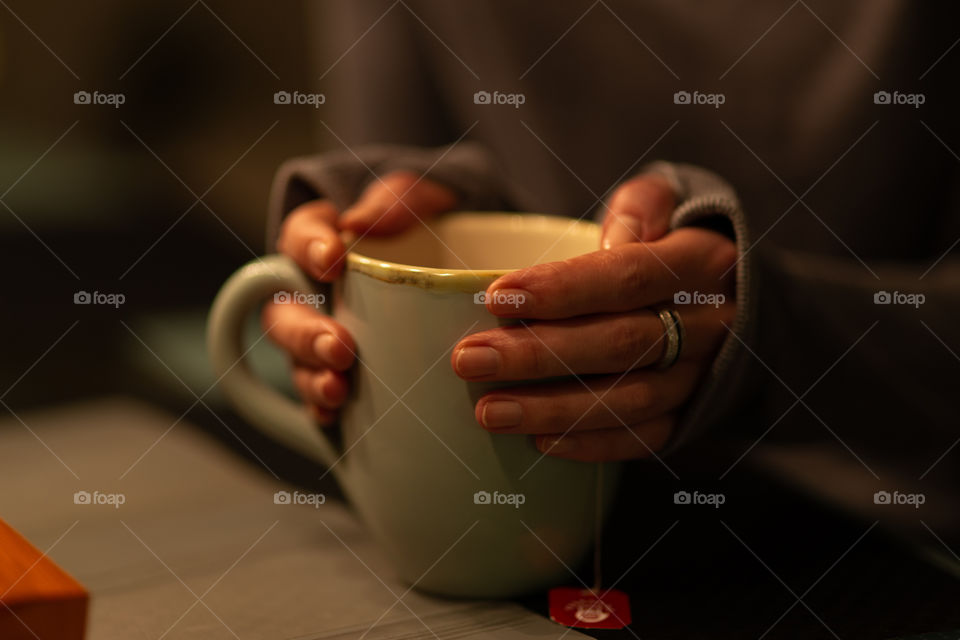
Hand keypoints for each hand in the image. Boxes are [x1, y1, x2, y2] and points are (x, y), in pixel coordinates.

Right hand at [263, 171, 457, 423]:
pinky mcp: (342, 371)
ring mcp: (323, 336)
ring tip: (337, 389)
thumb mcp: (425, 199)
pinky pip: (320, 395)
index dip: (308, 249)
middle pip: (287, 313)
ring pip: (297, 360)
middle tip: (340, 346)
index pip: (298, 237)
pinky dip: (322, 409)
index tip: (333, 261)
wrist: (460, 258)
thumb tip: (360, 221)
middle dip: (306, 334)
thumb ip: (398, 200)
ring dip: (312, 377)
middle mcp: (312, 293)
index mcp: (323, 239)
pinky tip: (335, 418)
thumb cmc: (432, 224)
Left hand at [450, 174, 736, 460]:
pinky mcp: (691, 415)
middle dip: (539, 354)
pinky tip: (539, 443)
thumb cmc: (668, 242)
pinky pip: (645, 437)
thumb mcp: (661, 204)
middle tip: (470, 359)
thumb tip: (611, 238)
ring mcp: (702, 375)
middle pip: (621, 343)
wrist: (725, 294)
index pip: (629, 276)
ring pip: (631, 399)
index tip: (497, 299)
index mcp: (700, 261)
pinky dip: (592, 444)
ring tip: (490, 411)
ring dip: (555, 409)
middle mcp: (709, 323)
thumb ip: (638, 208)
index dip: (564, 289)